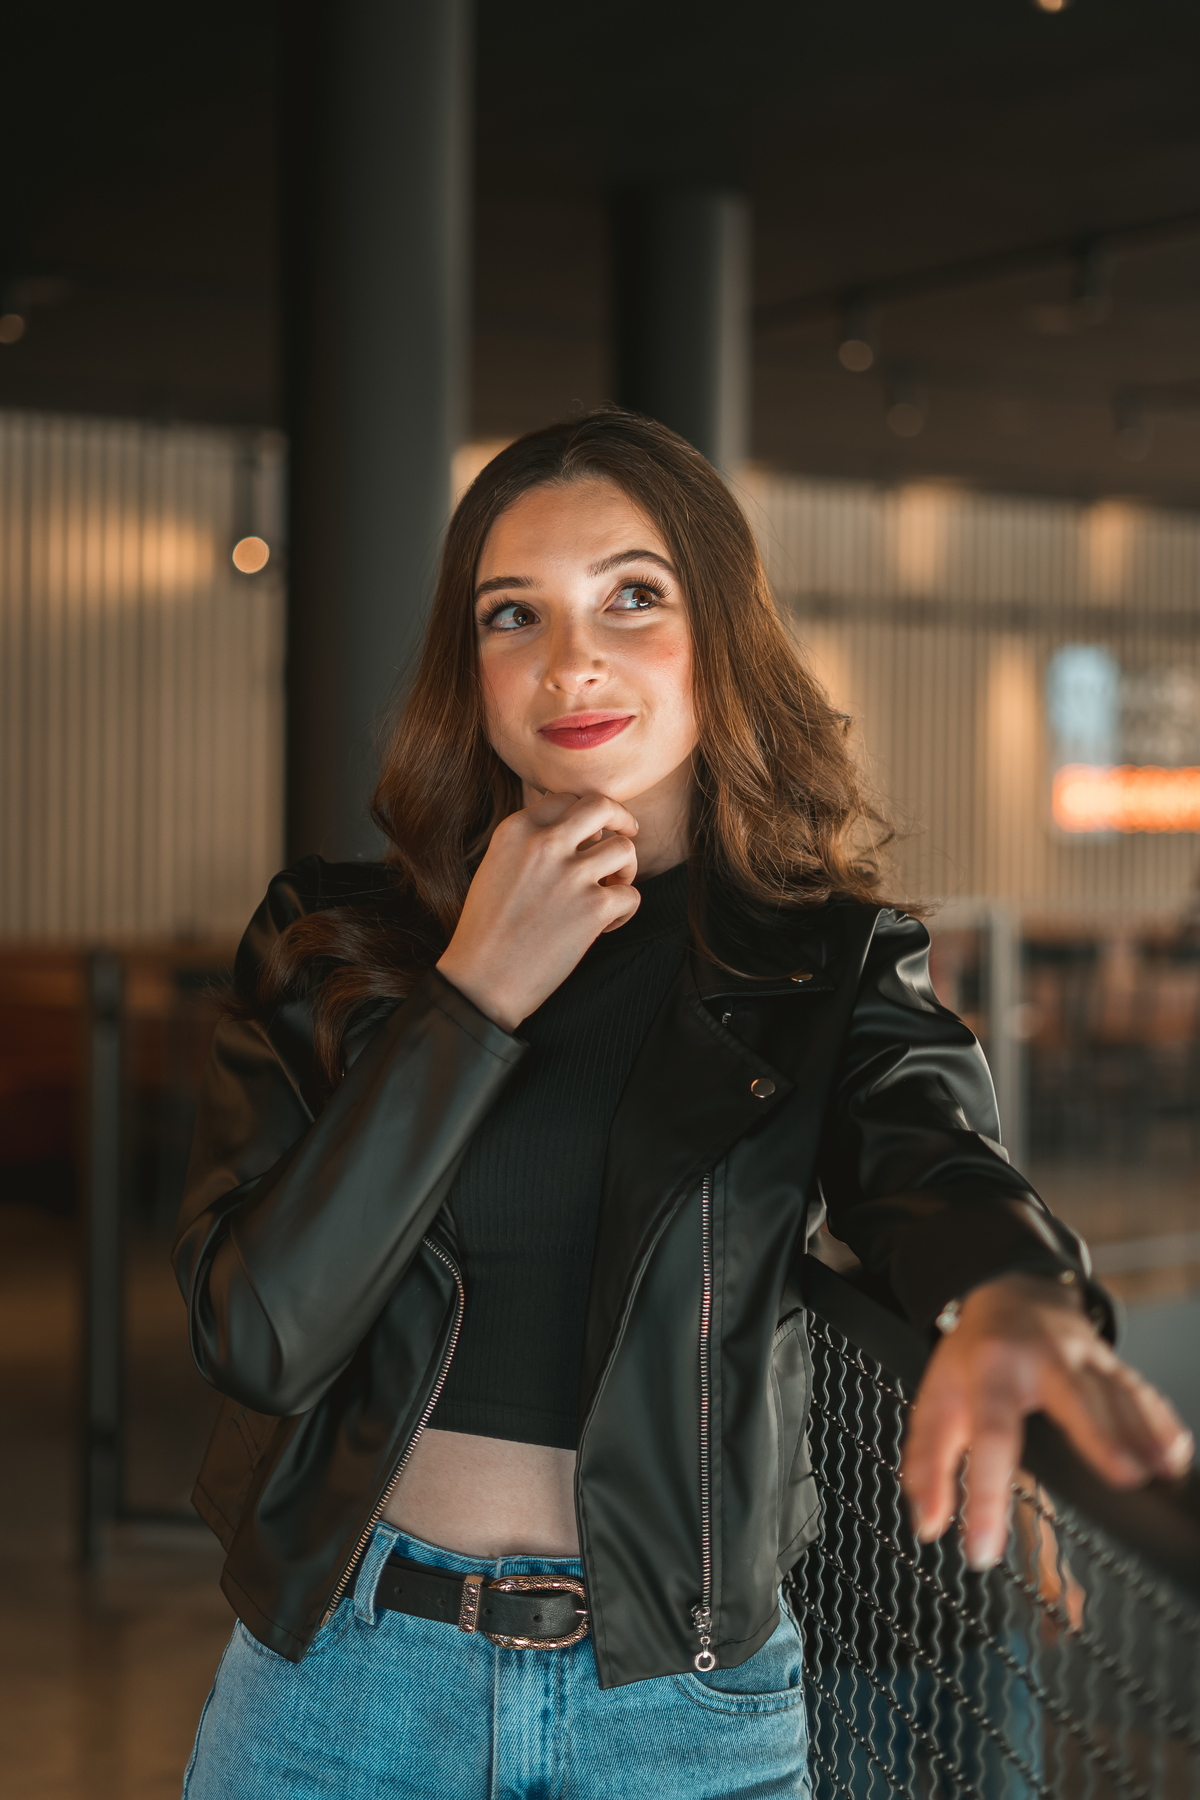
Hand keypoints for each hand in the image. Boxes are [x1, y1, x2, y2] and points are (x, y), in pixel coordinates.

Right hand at [435, 791, 639, 1031]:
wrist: (482, 980)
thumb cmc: (487, 930)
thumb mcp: (497, 867)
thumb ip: (530, 842)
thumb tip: (575, 826)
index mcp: (516, 830)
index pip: (565, 798)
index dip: (585, 814)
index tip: (592, 831)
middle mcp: (544, 844)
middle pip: (601, 805)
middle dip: (621, 817)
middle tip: (627, 832)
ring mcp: (571, 875)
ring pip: (625, 849)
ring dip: (625, 870)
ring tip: (610, 890)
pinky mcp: (593, 908)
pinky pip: (631, 895)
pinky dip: (624, 912)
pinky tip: (602, 927)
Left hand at [901, 1273, 1193, 1570]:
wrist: (1009, 1292)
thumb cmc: (973, 1357)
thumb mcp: (936, 1402)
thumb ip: (927, 1465)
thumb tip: (927, 1524)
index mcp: (990, 1371)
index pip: (989, 1437)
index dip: (985, 1497)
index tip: (983, 1550)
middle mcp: (1040, 1359)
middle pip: (1073, 1397)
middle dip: (1099, 1434)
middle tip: (1122, 1477)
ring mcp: (1081, 1356)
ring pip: (1115, 1393)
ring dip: (1142, 1432)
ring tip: (1162, 1473)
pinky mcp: (1110, 1361)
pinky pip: (1139, 1389)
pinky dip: (1160, 1420)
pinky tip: (1175, 1453)